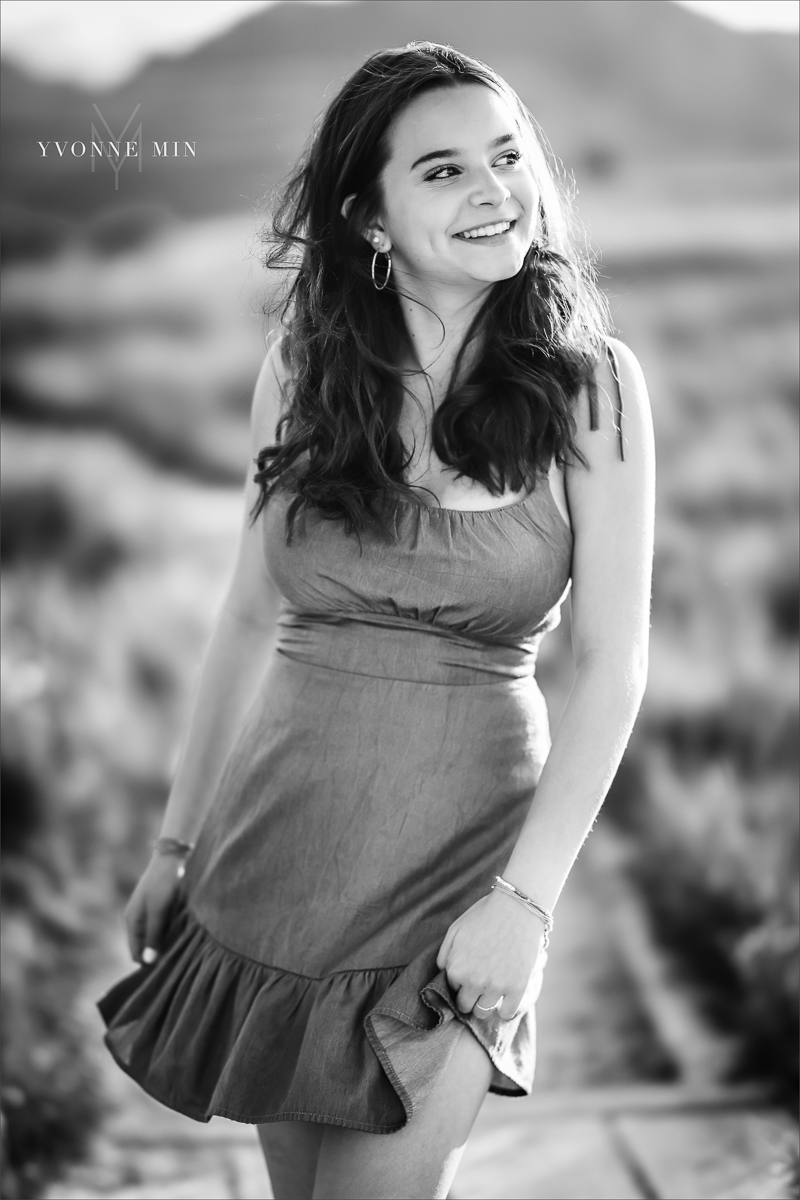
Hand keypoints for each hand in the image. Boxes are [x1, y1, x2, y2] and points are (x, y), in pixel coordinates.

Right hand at [124, 854, 182, 964]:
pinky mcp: (158, 908)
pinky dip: (168, 933)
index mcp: (132, 922)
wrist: (171, 858)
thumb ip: (153, 935)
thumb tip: (147, 962)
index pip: (136, 954)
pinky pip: (161, 928)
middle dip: (157, 954)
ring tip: (181, 945)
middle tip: (176, 956)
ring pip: (154, 938)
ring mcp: (147, 914)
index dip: (149, 962)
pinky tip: (181, 933)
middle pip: (145, 947)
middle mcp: (137, 920)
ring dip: (164, 943)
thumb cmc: (163, 884)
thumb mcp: (159, 911)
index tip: (167, 965)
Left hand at [436, 888, 546, 1020]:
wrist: (517, 907)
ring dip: (484, 1005)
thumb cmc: (484, 915)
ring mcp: (496, 987)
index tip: (470, 973)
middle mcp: (473, 982)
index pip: (452, 989)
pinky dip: (505, 1009)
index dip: (460, 982)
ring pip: (483, 1012)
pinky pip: (507, 1013)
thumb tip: (442, 972)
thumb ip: (445, 954)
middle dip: (470, 997)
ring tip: (491, 992)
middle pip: (465, 1006)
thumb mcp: (455, 929)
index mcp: (456, 969)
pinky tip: (506, 998)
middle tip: (479, 985)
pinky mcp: (517, 988)